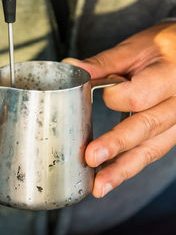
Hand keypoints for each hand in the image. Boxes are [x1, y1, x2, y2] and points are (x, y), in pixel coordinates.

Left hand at [62, 22, 175, 197]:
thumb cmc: (160, 47)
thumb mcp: (134, 48)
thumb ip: (102, 63)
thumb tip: (69, 68)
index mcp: (168, 75)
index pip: (139, 95)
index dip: (115, 97)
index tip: (99, 92)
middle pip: (145, 127)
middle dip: (116, 145)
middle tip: (91, 159)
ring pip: (151, 148)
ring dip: (123, 169)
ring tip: (99, 187)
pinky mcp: (172, 132)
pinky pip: (152, 151)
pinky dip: (130, 166)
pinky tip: (110, 178)